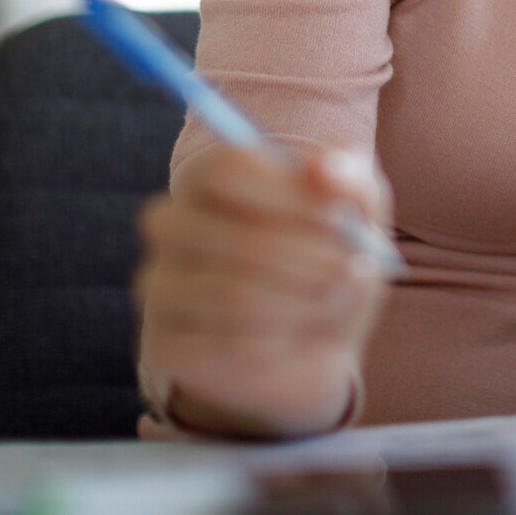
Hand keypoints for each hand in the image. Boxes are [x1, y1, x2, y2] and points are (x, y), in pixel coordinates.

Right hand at [134, 142, 392, 436]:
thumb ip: (351, 183)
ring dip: (302, 303)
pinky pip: (225, 347)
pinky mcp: (165, 346)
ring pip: (233, 296)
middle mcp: (170, 226)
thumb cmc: (327, 261)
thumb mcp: (357, 216)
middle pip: (235, 237)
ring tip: (334, 301)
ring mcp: (159, 287)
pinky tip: (294, 338)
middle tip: (355, 271)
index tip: (341, 219)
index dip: (288, 194)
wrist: (312, 344)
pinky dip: (278, 345)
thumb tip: (328, 170)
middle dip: (310, 259)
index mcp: (207, 178)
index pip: (226, 169)